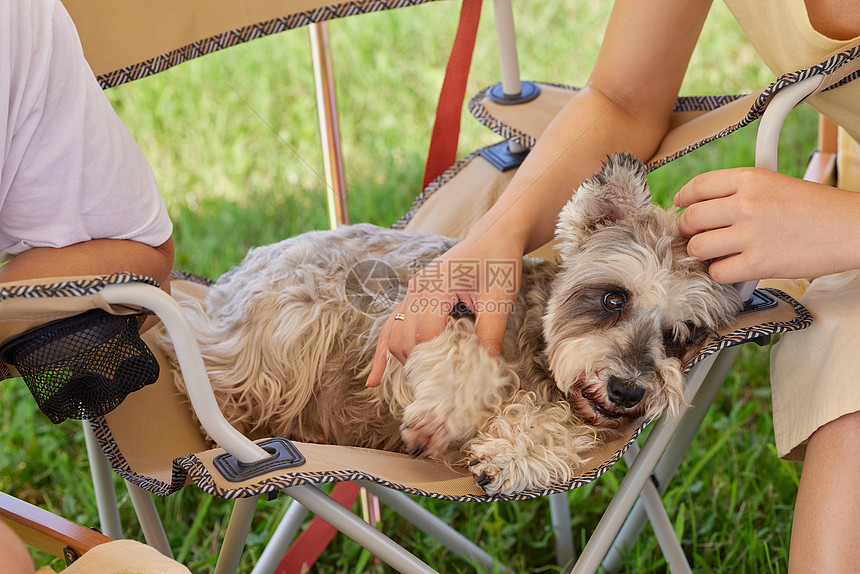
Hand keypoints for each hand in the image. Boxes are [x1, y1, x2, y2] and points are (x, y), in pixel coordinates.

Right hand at [366, 232, 522, 386]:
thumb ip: (491, 334)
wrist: (494, 236)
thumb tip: (486, 370)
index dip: (437, 361)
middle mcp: (417, 287)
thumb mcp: (500, 299)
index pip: (426, 333)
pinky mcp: (413, 296)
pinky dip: (383, 353)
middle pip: (407, 338)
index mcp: (436, 285)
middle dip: (420, 366)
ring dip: (405, 361)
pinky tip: (374, 378)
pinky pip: (391, 327)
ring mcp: (412, 291)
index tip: (452, 382)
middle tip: (439, 389)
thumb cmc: (499, 262)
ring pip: (395, 336)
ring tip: (421, 385)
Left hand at [674, 167, 859, 282]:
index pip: (697, 187)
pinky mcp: (758, 264)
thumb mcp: (775, 184)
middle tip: (697, 236)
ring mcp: (750, 234)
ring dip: (702, 254)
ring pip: (697, 248)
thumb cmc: (817, 208)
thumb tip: (700, 204)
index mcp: (749, 179)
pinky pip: (718, 273)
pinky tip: (733, 268)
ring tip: (716, 253)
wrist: (852, 228)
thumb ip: (739, 191)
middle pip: (690, 219)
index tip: (681, 206)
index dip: (683, 199)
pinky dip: (721, 274)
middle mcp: (746, 204)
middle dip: (688, 231)